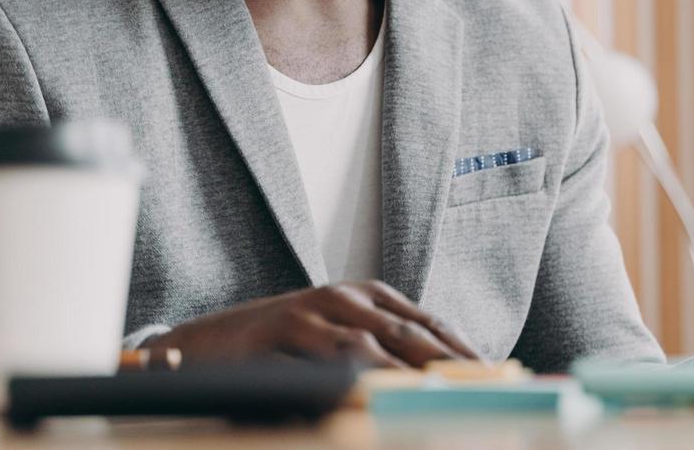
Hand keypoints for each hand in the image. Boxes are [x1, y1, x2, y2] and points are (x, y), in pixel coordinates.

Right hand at [147, 280, 477, 367]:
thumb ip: (378, 354)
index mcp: (365, 296)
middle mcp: (344, 296)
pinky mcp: (282, 332)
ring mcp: (313, 311)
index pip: (427, 321)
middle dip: (449, 362)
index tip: (494, 374)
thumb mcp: (333, 342)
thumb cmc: (276, 347)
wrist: (200, 344)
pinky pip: (327, 359)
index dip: (461, 348)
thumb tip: (432, 384)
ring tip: (442, 396)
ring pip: (374, 343)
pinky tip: (377, 396)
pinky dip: (357, 378)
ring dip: (411, 373)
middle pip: (410, 330)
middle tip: (481, 388)